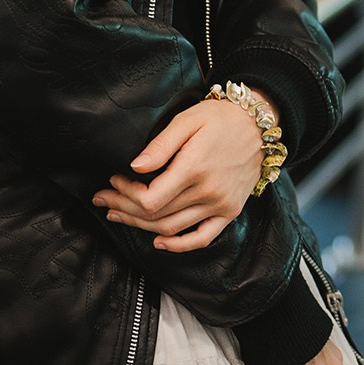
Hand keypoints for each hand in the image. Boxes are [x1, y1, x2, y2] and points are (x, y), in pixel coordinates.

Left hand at [95, 93, 267, 251]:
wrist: (258, 124)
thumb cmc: (221, 118)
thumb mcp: (187, 121)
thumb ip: (161, 145)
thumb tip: (135, 166)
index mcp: (194, 169)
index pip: (150, 199)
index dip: (125, 195)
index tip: (114, 182)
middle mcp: (208, 192)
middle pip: (156, 215)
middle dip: (124, 209)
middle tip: (104, 201)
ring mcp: (220, 205)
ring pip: (172, 228)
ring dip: (141, 226)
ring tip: (120, 216)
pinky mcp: (229, 211)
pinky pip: (202, 238)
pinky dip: (179, 246)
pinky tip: (159, 242)